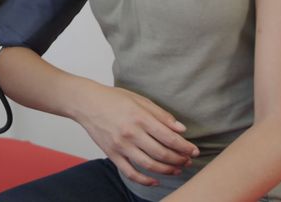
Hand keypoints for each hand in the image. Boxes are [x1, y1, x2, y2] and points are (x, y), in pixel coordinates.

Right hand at [73, 83, 199, 186]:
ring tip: (177, 169)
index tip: (194, 150)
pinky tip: (155, 180)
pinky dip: (144, 180)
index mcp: (140, 117)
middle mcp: (131, 133)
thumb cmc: (114, 99)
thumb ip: (161, 115)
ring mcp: (121, 146)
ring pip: (149, 165)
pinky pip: (130, 173)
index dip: (184, 146)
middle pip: (161, 153)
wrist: (87, 103)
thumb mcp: (140, 100)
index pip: (168, 137)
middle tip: (188, 161)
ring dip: (167, 170)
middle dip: (179, 159)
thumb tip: (181, 129)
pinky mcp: (112, 154)